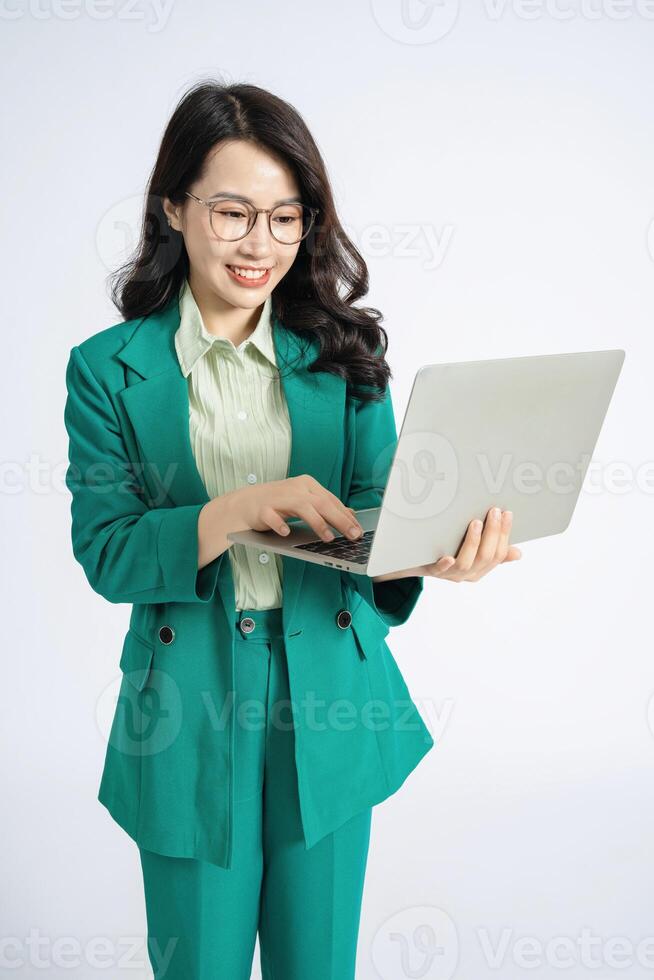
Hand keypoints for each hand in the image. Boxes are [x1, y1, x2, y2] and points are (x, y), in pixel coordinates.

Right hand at [231, 475, 363, 544]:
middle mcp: (295, 488)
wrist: (245, 503)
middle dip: (340, 520)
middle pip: (321, 503)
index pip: (331, 500)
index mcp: (307, 485)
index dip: (346, 516)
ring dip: (317, 523)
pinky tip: (287, 533)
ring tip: (328, 538)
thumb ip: (325, 506)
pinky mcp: (263, 509)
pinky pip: (273, 517)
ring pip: (302, 507)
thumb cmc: (278, 504)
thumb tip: (351, 514)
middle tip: (353, 535)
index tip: (359, 531)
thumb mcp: (304, 502)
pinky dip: (280, 525)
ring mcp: (278, 497)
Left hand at [373, 507, 521, 582]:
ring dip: (473, 543)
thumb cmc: (444, 550)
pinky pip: (439, 570)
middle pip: (486, 557)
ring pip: (466, 563)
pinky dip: (445, 565)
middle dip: (493, 533)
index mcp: (479, 569)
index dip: (504, 534)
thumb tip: (518, 553)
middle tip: (494, 511)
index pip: (498, 554)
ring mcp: (448, 574)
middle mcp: (466, 574)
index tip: (507, 513)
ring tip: (476, 522)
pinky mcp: (430, 571)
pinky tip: (448, 557)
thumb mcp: (470, 551)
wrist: (410, 561)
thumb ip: (491, 550)